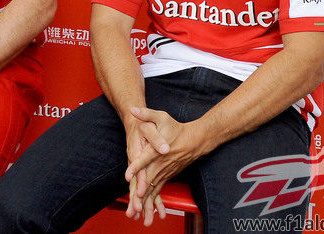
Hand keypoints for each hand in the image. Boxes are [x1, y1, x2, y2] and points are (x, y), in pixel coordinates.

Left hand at [124, 106, 202, 225]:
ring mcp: (165, 171)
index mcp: (158, 150)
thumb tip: (132, 109)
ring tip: (138, 213)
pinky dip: (153, 200)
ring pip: (154, 188)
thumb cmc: (176, 128)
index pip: (145, 159)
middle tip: (132, 204)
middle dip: (140, 192)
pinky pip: (159, 189)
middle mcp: (161, 163)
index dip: (136, 167)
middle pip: (148, 179)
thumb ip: (146, 113)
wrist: (195, 140)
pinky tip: (146, 210)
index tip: (128, 175)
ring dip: (146, 201)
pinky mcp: (168, 176)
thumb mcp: (161, 116)